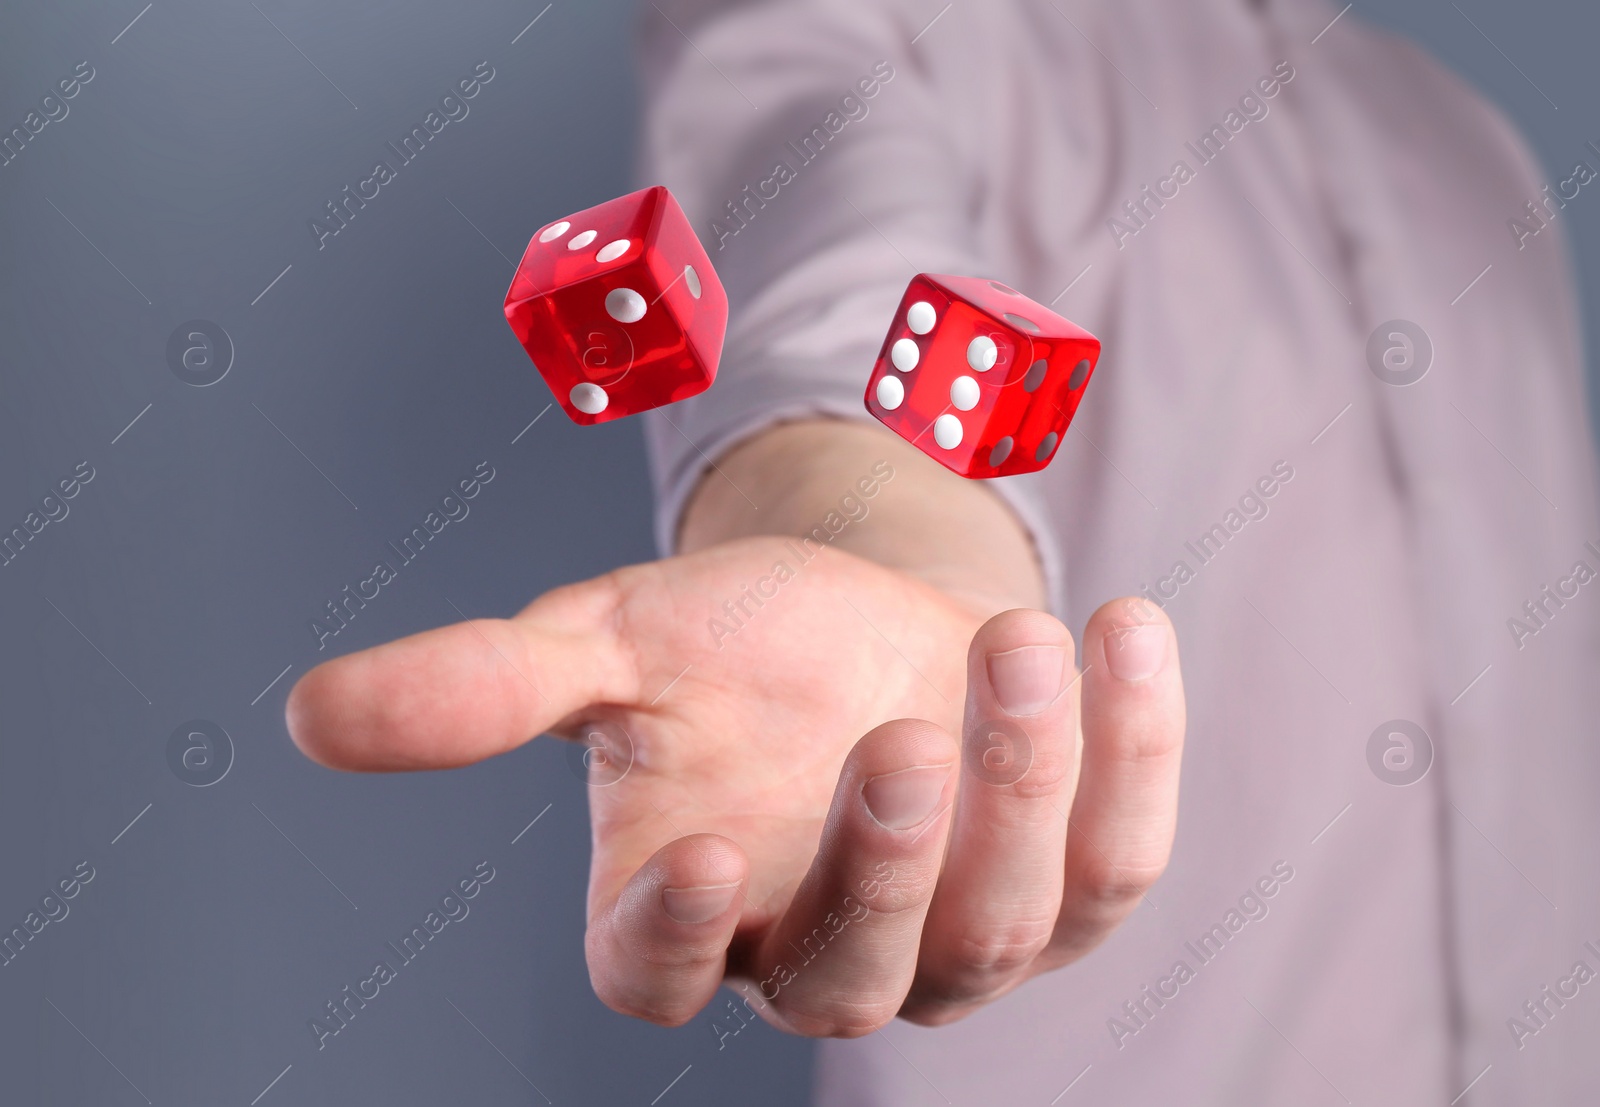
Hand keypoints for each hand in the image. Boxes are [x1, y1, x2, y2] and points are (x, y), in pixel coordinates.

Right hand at [285, 536, 1183, 1033]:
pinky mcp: (1070, 881)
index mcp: (691, 912)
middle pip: (859, 973)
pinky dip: (1133, 750)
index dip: (676, 938)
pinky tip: (1122, 627)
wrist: (864, 618)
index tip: (689, 853)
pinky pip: (1117, 854)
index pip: (664, 979)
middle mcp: (828, 949)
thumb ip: (480, 689)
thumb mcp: (608, 643)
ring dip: (1020, 785)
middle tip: (898, 738)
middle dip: (888, 864)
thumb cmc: (728, 647)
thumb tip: (305, 715)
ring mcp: (962, 933)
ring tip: (1012, 640)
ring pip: (1001, 923)